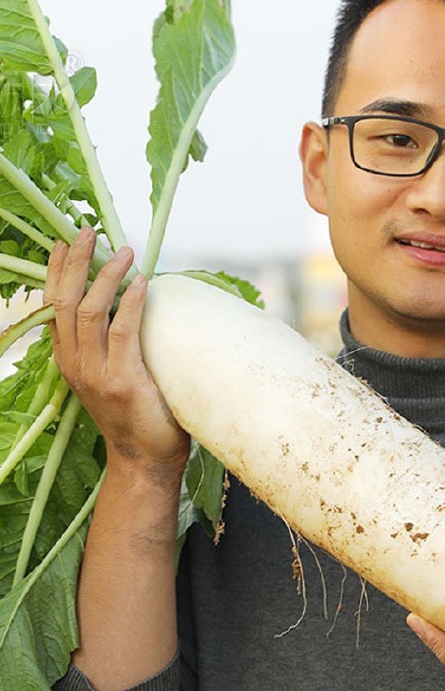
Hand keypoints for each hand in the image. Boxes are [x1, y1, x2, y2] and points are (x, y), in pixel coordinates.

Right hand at [45, 229, 189, 472]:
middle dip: (73, 262)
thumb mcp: (109, 376)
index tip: (65, 242)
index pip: (54, 306)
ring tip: (124, 251)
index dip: (56, 271)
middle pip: (65, 301)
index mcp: (69, 360)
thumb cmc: (136, 414)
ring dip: (106, 275)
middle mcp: (75, 364)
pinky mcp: (122, 379)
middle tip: (86, 231)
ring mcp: (96, 373)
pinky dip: (131, 301)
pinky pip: (122, 330)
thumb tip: (123, 305)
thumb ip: (107, 346)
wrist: (144, 459)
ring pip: (89, 310)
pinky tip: (142, 282)